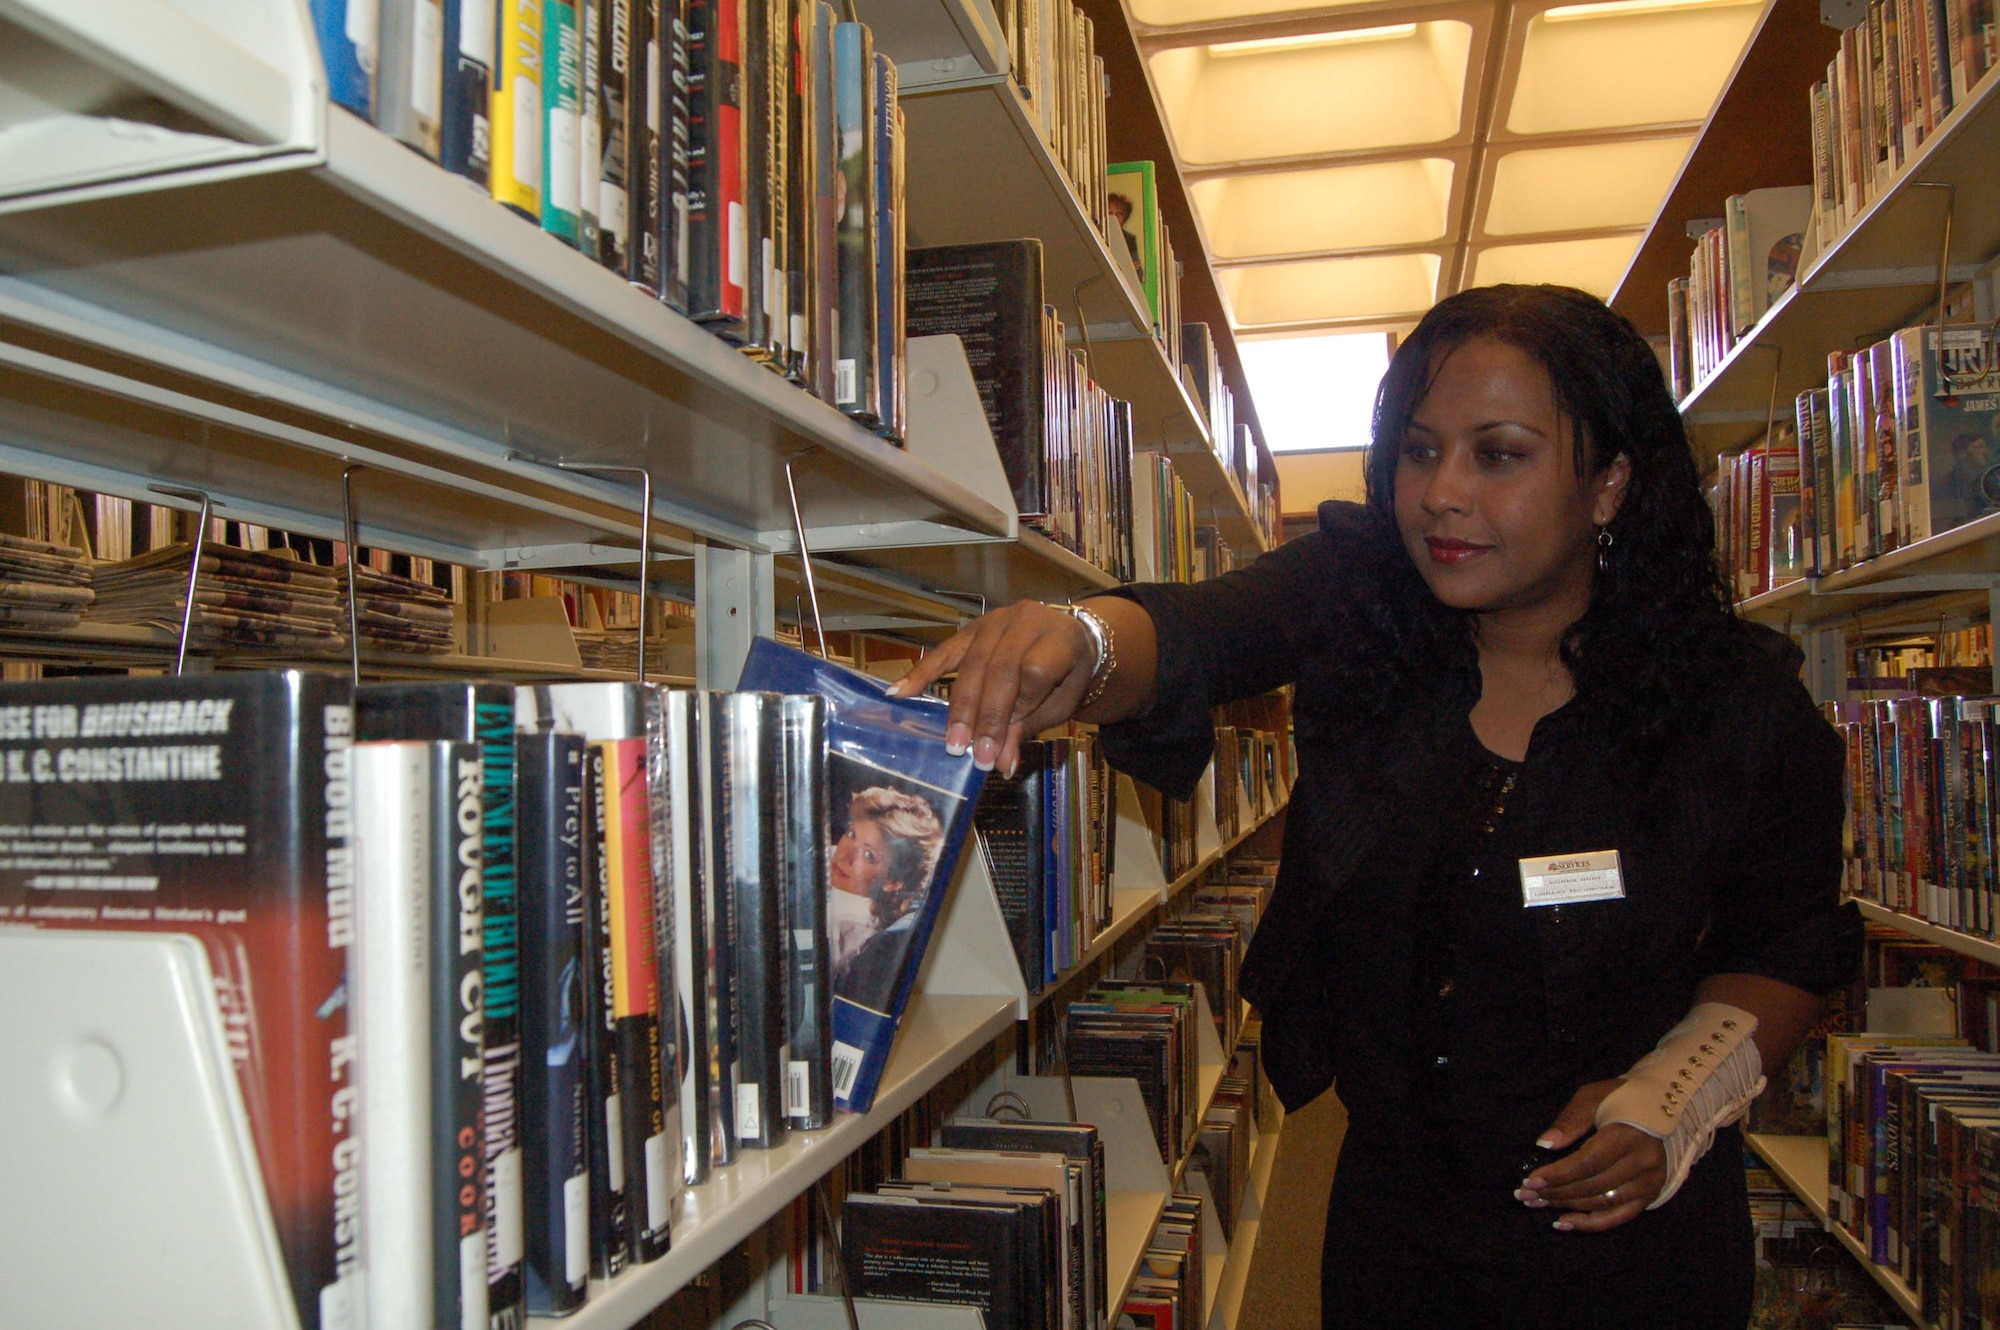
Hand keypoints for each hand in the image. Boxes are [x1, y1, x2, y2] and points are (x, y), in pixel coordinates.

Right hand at [886, 602, 1096, 775]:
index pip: (1034, 672)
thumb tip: (1001, 764)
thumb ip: (1027, 728)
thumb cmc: (1066, 676)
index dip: (1017, 708)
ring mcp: (997, 620)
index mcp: (1060, 638)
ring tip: (950, 741)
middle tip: (970, 753)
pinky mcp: (973, 627)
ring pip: (972, 663)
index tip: (1001, 744)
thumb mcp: (1058, 704)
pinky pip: (945, 651)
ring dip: (959, 706)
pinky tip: (900, 691)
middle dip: (984, 716)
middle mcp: (1027, 620)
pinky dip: (922, 673)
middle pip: (999, 669)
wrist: (1068, 639)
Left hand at [1515, 1079, 1667, 1232]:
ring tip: (1537, 1203)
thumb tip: (1544, 1145)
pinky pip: (1619, 1216)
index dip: (1558, 1174)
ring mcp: (1649, 1182)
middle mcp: (1643, 1163)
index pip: (1588, 1163)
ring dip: (1567, 1206)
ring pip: (1602, 1204)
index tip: (1530, 1180)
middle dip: (1555, 1192)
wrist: (1662, 1105)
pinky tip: (1564, 1222)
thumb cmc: (1621, 1097)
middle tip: (1524, 1195)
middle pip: (1592, 1187)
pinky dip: (1591, 1224)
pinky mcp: (1651, 1194)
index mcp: (1628, 1135)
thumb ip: (1569, 1121)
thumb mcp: (1592, 1097)